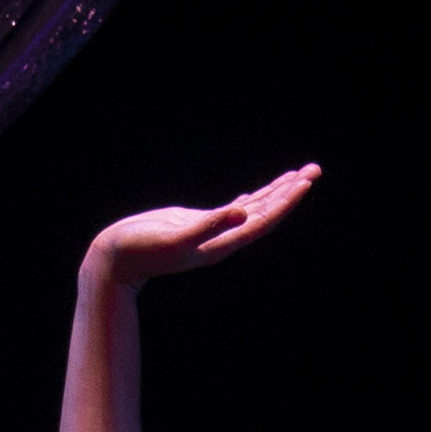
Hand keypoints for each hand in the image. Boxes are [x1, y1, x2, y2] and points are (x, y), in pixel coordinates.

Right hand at [84, 164, 320, 284]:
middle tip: (314, 170)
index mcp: (222, 243)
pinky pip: (231, 212)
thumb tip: (243, 211)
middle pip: (266, 214)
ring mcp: (212, 231)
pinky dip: (248, 201)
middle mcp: (223, 238)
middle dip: (290, 192)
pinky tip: (255, 196)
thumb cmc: (142, 251)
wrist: (116, 261)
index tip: (305, 182)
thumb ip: (210, 225)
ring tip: (298, 176)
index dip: (286, 202)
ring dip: (275, 193)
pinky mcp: (198, 224)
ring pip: (252, 210)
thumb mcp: (176, 237)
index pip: (264, 221)